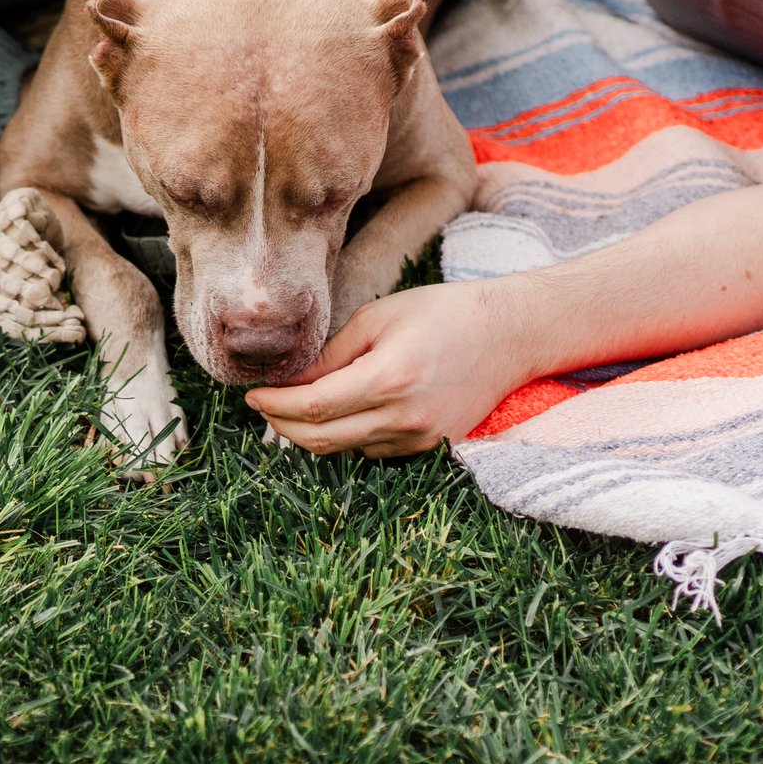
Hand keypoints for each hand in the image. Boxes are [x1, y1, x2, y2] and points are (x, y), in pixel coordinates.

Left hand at [245, 280, 534, 456]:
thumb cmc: (443, 313)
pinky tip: (343, 411)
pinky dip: (348, 436)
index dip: (275, 404)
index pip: (314, 406)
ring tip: (295, 406)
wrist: (510, 335)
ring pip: (344, 449)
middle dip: (283, 424)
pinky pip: (372, 450)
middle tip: (263, 405)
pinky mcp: (430, 447)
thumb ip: (331, 355)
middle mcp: (404, 416)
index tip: (252, 395)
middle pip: (322, 439)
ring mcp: (420, 438)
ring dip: (312, 432)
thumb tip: (288, 380)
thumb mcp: (379, 318)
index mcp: (389, 377)